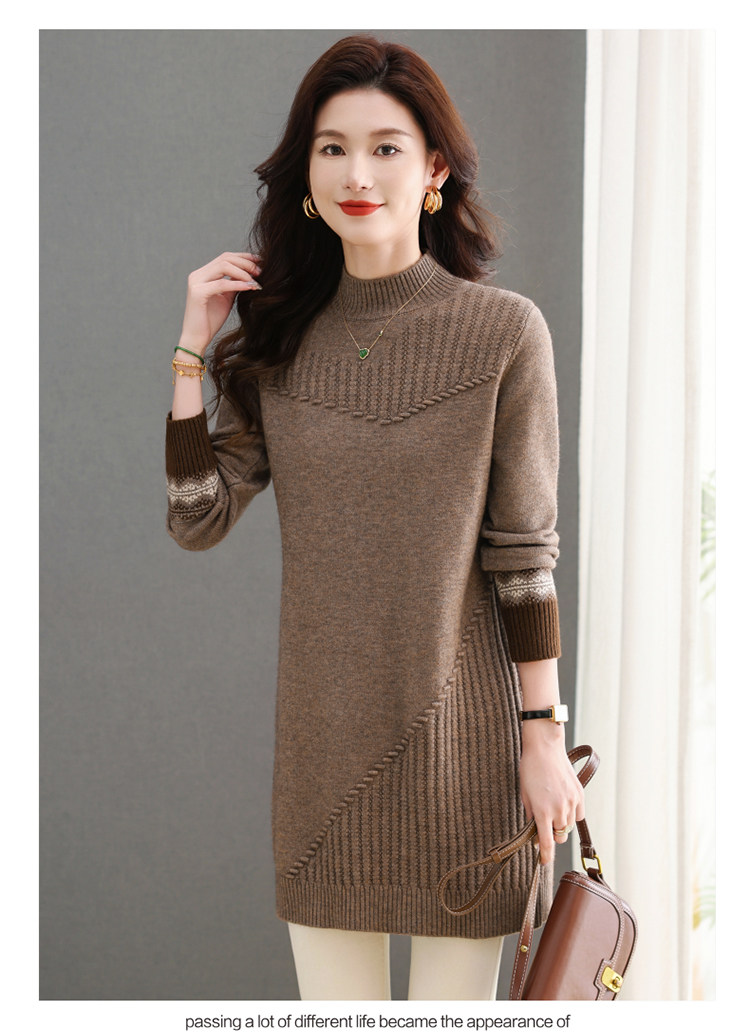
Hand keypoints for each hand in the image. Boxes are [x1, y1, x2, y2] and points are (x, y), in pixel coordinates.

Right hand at [179, 251, 261, 352]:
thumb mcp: (226, 299)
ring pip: (223, 266)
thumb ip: (234, 285)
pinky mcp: (197, 293)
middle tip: (261, 272)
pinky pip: (222, 284)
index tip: (261, 262)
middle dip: (246, 263)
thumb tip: (250, 275)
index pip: (225, 257)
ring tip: (256, 280)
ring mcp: (196, 282)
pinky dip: (238, 284)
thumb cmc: (210, 321)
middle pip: (225, 258)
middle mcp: (198, 275)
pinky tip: (250, 287)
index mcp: (203, 274)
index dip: (244, 257)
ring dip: (243, 272)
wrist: (196, 339)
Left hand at [519, 723, 584, 865]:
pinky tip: (563, 804)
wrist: (545, 747)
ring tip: (552, 808)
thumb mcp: (525, 794)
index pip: (546, 843)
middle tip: (544, 824)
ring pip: (568, 827)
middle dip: (551, 835)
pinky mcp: (579, 795)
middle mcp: (559, 809)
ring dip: (561, 824)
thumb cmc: (530, 769)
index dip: (545, 856)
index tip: (543, 862)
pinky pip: (578, 815)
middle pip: (559, 837)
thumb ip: (531, 814)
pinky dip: (571, 815)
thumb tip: (535, 830)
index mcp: (542, 811)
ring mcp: (571, 802)